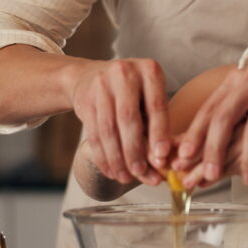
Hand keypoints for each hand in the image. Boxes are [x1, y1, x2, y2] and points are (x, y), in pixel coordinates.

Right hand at [69, 58, 169, 185]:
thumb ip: (157, 126)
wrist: (91, 76)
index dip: (159, 133)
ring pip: (108, 129)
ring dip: (117, 158)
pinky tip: (111, 170)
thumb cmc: (133, 94)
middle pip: (129, 119)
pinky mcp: (84, 99)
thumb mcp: (150, 98)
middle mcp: (124, 73)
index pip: (156, 105)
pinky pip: (93, 133)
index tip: (162, 157)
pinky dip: (103, 156)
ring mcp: (101, 85)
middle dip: (135, 150)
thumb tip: (161, 162)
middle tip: (141, 173)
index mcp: (149, 70)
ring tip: (125, 177)